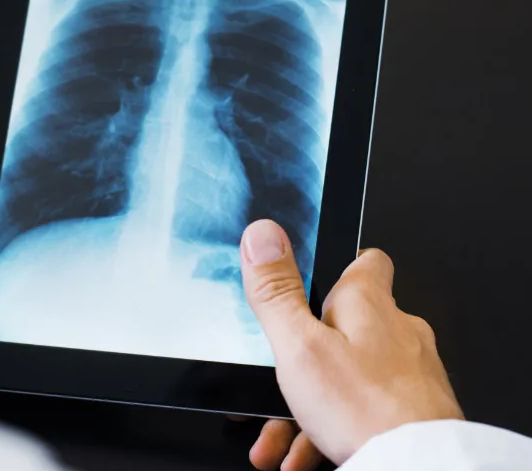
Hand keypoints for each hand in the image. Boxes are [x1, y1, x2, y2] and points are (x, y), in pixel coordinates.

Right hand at [240, 220, 463, 465]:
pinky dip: (331, 429)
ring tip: (279, 433)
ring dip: (308, 404)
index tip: (316, 279)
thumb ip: (277, 291)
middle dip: (304, 356)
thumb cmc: (365, 408)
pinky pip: (364, 413)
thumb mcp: (299, 344)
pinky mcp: (414, 412)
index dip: (340, 266)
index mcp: (369, 303)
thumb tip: (263, 235)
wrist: (418, 470)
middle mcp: (397, 331)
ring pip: (349, 379)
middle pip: (345, 328)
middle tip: (278, 378)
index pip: (365, 263)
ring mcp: (410, 374)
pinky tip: (304, 451)